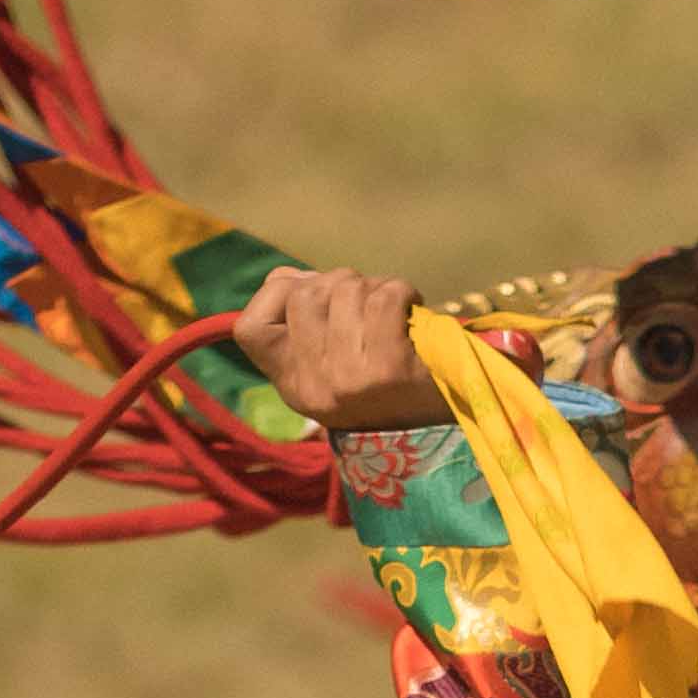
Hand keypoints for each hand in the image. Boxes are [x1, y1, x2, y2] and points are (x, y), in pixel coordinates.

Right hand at [232, 264, 441, 431]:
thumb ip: (300, 322)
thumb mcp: (329, 365)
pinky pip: (383, 295)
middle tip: (365, 305)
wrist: (448, 419)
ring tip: (392, 313)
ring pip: (345, 288)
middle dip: (338, 284)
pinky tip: (411, 311)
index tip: (313, 299)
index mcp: (293, 387)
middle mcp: (314, 386)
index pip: (249, 328)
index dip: (276, 297)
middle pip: (303, 294)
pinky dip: (403, 291)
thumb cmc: (388, 381)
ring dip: (374, 287)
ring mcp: (350, 378)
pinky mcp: (388, 367)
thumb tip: (287, 278)